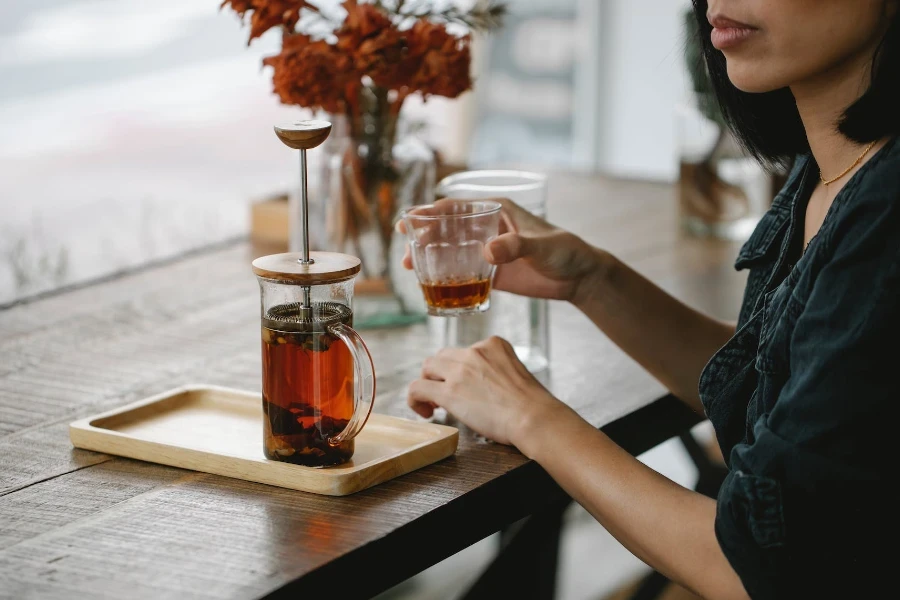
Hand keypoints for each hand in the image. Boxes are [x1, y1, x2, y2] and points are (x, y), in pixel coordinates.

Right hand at [397, 197, 600, 301]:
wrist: (580, 277)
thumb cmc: (565, 251)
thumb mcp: (541, 246)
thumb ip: (515, 246)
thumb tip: (487, 251)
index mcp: (497, 210)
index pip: (456, 207)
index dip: (429, 212)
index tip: (409, 221)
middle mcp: (487, 228)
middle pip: (446, 229)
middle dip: (422, 237)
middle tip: (404, 249)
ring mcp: (487, 251)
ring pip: (450, 251)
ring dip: (429, 258)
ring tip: (410, 268)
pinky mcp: (492, 272)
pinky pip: (463, 274)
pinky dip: (446, 279)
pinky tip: (431, 288)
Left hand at [407, 336, 563, 446]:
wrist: (535, 418)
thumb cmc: (532, 406)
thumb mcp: (517, 373)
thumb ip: (496, 371)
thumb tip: (481, 387)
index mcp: (494, 345)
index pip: (465, 351)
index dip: (459, 370)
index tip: (465, 387)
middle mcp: (475, 351)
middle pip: (443, 356)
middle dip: (441, 375)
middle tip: (446, 395)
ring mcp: (460, 370)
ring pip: (427, 368)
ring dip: (429, 383)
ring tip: (435, 404)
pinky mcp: (449, 391)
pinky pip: (417, 388)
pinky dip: (415, 399)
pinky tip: (426, 412)